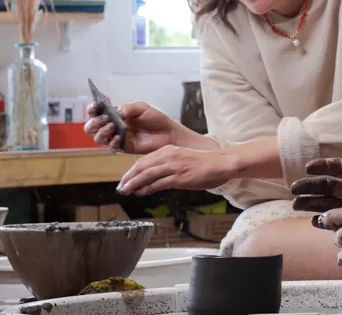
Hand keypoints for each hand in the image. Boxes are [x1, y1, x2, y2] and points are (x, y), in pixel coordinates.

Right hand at [84, 101, 175, 153]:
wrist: (169, 133)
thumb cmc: (156, 119)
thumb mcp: (143, 107)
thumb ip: (129, 107)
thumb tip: (117, 111)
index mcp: (116, 114)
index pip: (97, 112)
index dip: (92, 109)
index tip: (95, 106)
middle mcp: (113, 126)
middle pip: (92, 127)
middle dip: (93, 123)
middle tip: (103, 120)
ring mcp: (117, 138)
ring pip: (98, 138)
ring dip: (102, 132)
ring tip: (112, 127)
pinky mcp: (123, 148)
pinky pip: (111, 147)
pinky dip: (112, 143)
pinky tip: (119, 138)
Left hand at [116, 145, 238, 195]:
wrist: (220, 163)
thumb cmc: (204, 163)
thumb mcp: (182, 159)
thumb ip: (168, 165)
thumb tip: (154, 178)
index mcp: (169, 150)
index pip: (144, 160)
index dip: (132, 170)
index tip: (125, 179)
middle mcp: (169, 156)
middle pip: (142, 166)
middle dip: (129, 177)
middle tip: (121, 187)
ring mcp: (174, 166)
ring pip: (147, 175)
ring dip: (134, 184)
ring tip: (126, 191)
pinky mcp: (179, 177)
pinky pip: (158, 183)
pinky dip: (147, 188)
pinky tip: (141, 193)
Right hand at [291, 153, 341, 217]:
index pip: (338, 169)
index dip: (323, 167)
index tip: (309, 168)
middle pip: (328, 187)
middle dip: (310, 187)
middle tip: (294, 189)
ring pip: (327, 203)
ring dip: (311, 204)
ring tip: (296, 205)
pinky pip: (336, 222)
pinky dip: (324, 222)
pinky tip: (315, 222)